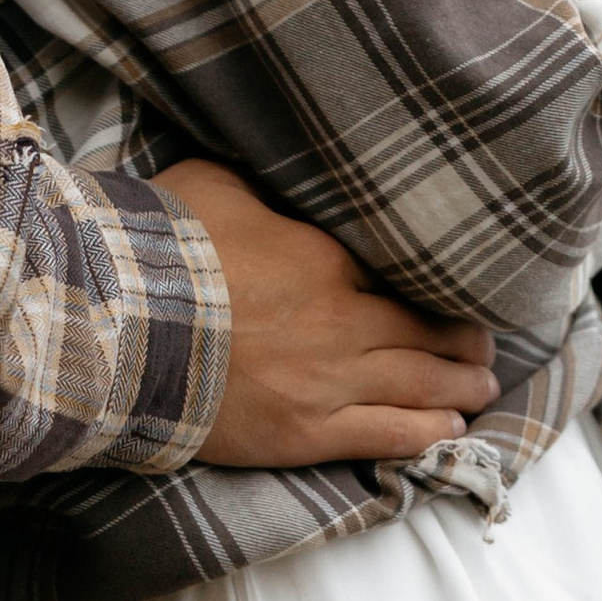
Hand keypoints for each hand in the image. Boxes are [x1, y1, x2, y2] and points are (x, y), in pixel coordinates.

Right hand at [159, 158, 497, 466]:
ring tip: (485, 388)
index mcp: (324, 258)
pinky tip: (451, 430)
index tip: (455, 289)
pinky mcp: (301, 434)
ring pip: (418, 386)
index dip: (434, 285)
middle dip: (464, 341)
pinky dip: (425, 432)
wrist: (114, 331)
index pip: (398, 274)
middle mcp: (340, 322)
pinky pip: (383, 436)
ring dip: (461, 387)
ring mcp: (325, 384)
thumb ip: (262, 183)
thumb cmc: (156, 251)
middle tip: (486, 345)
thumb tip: (281, 165)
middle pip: (424, 332)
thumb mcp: (213, 185)